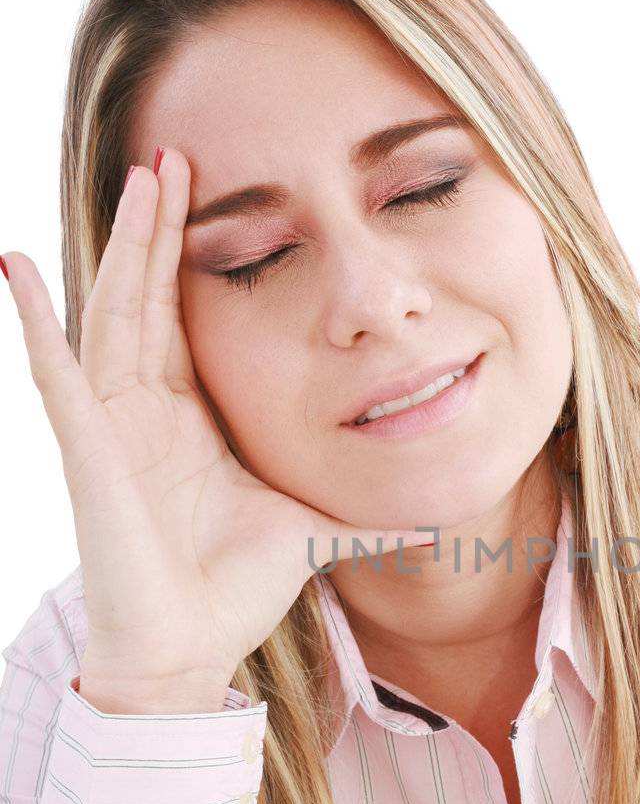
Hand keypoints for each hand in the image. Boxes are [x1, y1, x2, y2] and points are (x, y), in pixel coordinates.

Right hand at [2, 150, 423, 691]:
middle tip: (172, 154)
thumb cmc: (235, 590)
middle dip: (161, 226)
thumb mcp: (315, 532)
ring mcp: (113, 425)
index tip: (211, 190)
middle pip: (149, 297)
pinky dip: (35, 320)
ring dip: (123, 248)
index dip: (193, 253)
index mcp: (194, 417)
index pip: (187, 317)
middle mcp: (148, 410)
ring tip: (137, 180)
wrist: (189, 650)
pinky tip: (15, 267)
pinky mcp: (89, 450)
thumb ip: (368, 518)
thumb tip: (434, 520)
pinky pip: (56, 375)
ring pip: (113, 315)